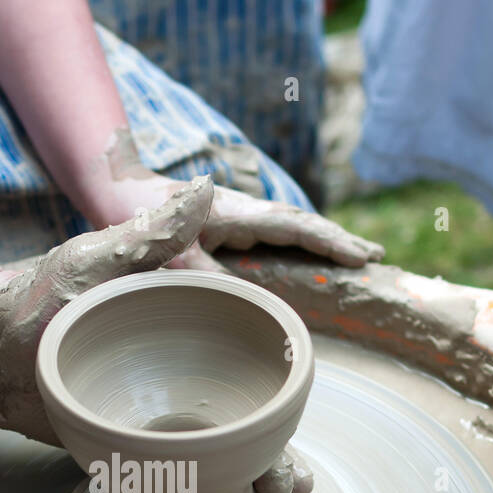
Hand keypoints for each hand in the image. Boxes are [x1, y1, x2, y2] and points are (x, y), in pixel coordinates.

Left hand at [0, 178, 318, 492]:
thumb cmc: (34, 296)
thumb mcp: (92, 261)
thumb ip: (150, 236)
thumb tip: (204, 186)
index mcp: (182, 323)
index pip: (251, 350)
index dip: (287, 376)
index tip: (311, 394)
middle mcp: (176, 369)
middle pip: (244, 414)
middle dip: (280, 452)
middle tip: (299, 484)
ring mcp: (152, 411)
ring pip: (217, 450)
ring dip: (251, 476)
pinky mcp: (124, 442)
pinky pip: (170, 472)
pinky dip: (200, 492)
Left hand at [85, 164, 383, 272]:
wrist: (114, 195)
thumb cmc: (137, 220)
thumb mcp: (164, 249)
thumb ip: (198, 269)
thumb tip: (234, 297)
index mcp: (234, 212)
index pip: (293, 226)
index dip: (328, 242)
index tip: (360, 256)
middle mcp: (244, 212)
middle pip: (302, 224)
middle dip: (339, 240)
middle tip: (377, 257)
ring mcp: (239, 220)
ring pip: (292, 230)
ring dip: (325, 244)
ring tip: (361, 259)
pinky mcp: (231, 230)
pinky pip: (275, 240)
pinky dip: (301, 249)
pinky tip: (315, 264)